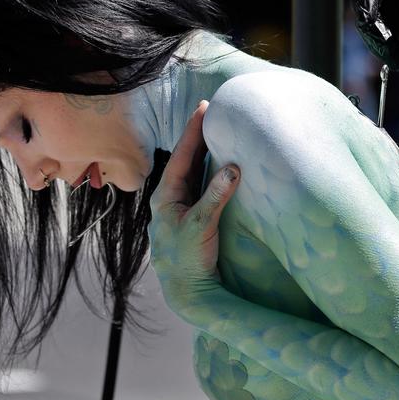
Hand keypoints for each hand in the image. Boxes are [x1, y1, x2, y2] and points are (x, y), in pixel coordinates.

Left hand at [148, 100, 240, 311]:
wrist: (187, 292)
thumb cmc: (188, 260)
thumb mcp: (201, 226)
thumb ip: (215, 197)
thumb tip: (233, 167)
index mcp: (165, 196)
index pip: (180, 156)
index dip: (193, 131)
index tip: (204, 108)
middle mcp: (171, 199)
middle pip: (186, 160)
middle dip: (199, 137)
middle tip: (213, 113)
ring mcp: (182, 208)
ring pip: (194, 173)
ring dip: (206, 153)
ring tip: (219, 131)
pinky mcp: (193, 218)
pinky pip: (202, 187)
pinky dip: (212, 172)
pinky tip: (223, 165)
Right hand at [351, 0, 398, 71]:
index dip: (369, 0)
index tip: (369, 22)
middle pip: (366, 4)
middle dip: (371, 28)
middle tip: (386, 47)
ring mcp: (392, 5)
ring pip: (371, 27)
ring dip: (381, 47)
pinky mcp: (396, 25)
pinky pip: (384, 41)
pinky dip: (391, 54)